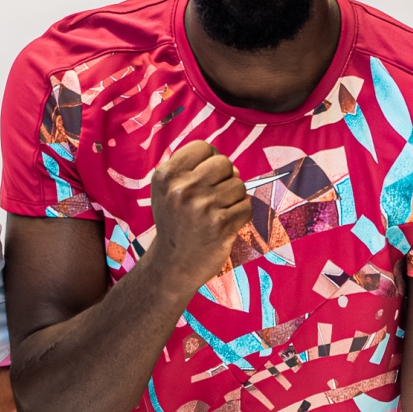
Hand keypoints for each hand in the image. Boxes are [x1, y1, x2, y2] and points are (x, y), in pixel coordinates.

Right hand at [147, 140, 249, 290]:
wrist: (173, 263)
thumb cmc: (174, 223)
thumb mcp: (167, 190)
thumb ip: (191, 170)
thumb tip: (232, 167)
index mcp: (166, 175)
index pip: (203, 147)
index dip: (210, 159)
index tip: (206, 177)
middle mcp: (182, 188)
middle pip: (224, 163)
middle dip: (225, 178)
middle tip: (214, 197)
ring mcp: (202, 207)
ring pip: (239, 185)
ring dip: (234, 199)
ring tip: (218, 212)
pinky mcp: (220, 225)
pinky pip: (246, 207)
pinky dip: (240, 215)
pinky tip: (225, 224)